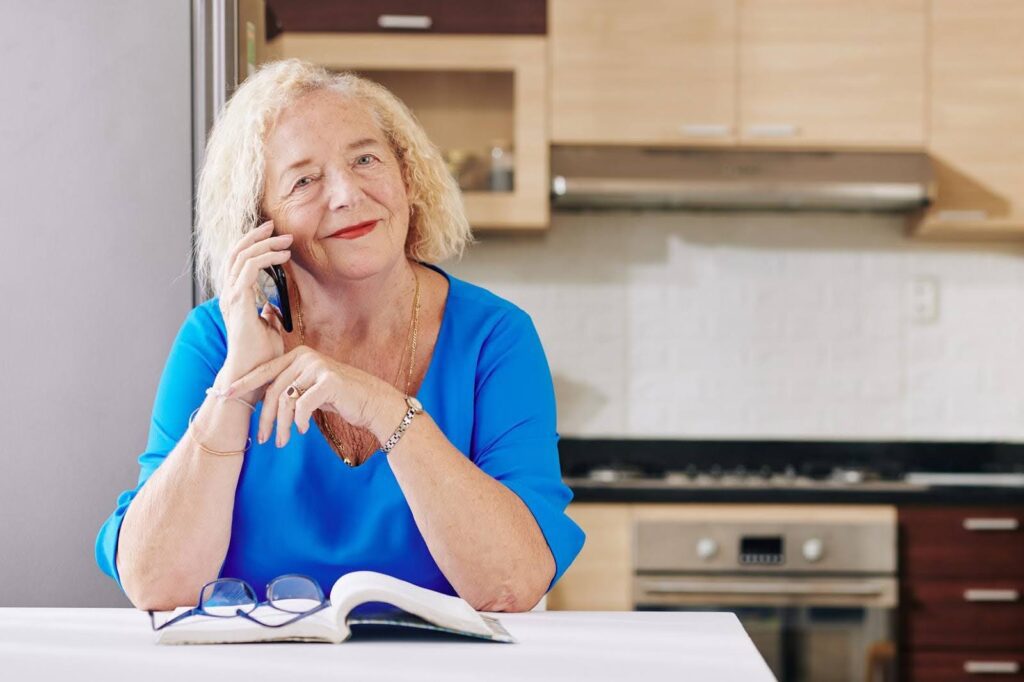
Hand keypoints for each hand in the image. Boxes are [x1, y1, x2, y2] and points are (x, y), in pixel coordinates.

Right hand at [216, 220, 293, 397]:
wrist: (252, 374)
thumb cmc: (260, 356)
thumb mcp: (269, 329)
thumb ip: (267, 314)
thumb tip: (271, 306)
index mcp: (234, 297)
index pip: (238, 261)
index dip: (252, 244)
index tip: (272, 235)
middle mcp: (229, 293)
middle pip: (236, 252)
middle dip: (256, 236)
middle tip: (274, 226)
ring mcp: (231, 296)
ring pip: (242, 256)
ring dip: (265, 244)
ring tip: (286, 240)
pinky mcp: (238, 301)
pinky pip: (249, 268)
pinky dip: (266, 257)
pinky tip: (283, 257)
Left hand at [224, 346, 402, 446]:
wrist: (371, 402)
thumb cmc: (340, 397)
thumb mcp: (310, 389)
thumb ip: (290, 387)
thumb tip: (262, 400)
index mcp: (298, 355)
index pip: (264, 371)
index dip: (243, 383)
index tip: (222, 394)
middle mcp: (305, 357)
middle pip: (273, 390)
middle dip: (264, 418)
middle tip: (261, 439)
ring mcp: (317, 367)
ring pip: (286, 400)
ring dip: (281, 426)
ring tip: (282, 441)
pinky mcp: (329, 381)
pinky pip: (303, 405)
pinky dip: (300, 422)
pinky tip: (304, 431)